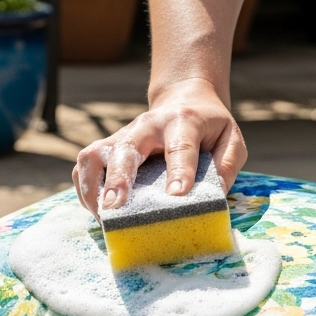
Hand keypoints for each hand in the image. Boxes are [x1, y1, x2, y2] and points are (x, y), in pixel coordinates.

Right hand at [72, 81, 246, 217]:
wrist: (184, 100)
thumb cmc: (209, 126)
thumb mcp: (231, 139)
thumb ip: (227, 164)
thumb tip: (214, 195)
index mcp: (182, 121)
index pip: (180, 146)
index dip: (178, 170)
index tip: (176, 195)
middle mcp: (146, 126)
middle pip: (126, 148)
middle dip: (119, 178)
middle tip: (116, 207)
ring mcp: (122, 136)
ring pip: (94, 155)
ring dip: (93, 186)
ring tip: (103, 216)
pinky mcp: (107, 147)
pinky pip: (85, 166)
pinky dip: (85, 189)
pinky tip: (97, 211)